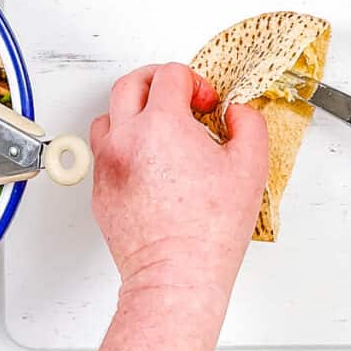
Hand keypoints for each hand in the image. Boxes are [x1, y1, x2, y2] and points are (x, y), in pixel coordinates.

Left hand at [89, 62, 268, 301]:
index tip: (206, 104)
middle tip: (179, 96)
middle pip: (130, 83)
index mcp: (162, 125)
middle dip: (157, 81)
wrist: (177, 275)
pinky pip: (104, 152)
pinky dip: (124, 145)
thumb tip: (236, 113)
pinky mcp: (99, 191)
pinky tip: (149, 163)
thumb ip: (249, 124)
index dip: (195, 81)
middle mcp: (126, 139)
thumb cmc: (210, 230)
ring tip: (159, 130)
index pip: (170, 75)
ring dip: (134, 112)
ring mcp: (107, 165)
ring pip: (108, 115)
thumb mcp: (251, 166)